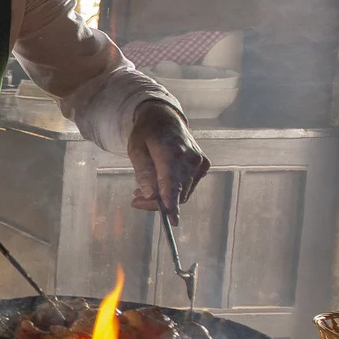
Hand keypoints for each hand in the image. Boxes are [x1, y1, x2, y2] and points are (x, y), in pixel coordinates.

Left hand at [127, 101, 211, 222]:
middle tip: (134, 201)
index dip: (171, 202)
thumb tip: (150, 194)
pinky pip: (188, 187)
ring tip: (141, 191)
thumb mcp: (135, 150)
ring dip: (163, 198)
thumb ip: (143, 172)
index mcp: (171, 151)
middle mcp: (191, 158)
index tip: (171, 221)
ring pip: (183, 193)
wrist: (165, 118)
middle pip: (176, 193)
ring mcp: (200, 162)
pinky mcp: (203, 166)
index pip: (172, 182)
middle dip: (156, 202)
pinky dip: (173, 190)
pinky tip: (158, 183)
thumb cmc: (146, 134)